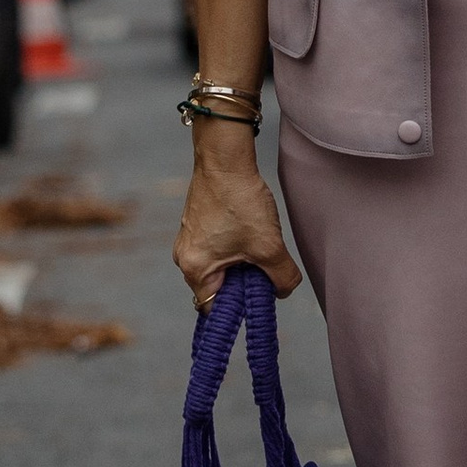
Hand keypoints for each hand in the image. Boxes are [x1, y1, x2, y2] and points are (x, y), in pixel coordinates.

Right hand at [172, 129, 301, 315]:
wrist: (226, 158)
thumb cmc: (240, 201)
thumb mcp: (269, 246)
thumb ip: (281, 278)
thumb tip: (282, 291)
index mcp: (194, 268)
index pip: (212, 308)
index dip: (237, 308)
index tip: (257, 298)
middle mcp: (184, 256)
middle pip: (217, 287)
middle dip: (242, 282)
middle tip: (264, 268)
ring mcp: (189, 238)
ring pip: (219, 265)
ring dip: (241, 262)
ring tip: (258, 244)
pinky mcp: (197, 223)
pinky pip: (217, 248)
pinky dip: (235, 247)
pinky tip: (250, 230)